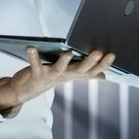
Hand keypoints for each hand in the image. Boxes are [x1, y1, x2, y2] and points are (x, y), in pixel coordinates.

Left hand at [0, 48, 115, 111]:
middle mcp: (64, 76)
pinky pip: (35, 64)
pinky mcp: (36, 74)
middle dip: (89, 62)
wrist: (26, 90)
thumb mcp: (69, 75)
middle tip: (98, 53)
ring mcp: (50, 76)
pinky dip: (33, 56)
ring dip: (64, 62)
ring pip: (59, 69)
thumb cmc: (49, 78)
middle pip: (79, 70)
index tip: (112, 55)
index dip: (102, 64)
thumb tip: (103, 76)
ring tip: (68, 53)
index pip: (92, 70)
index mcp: (73, 74)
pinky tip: (31, 47)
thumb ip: (86, 74)